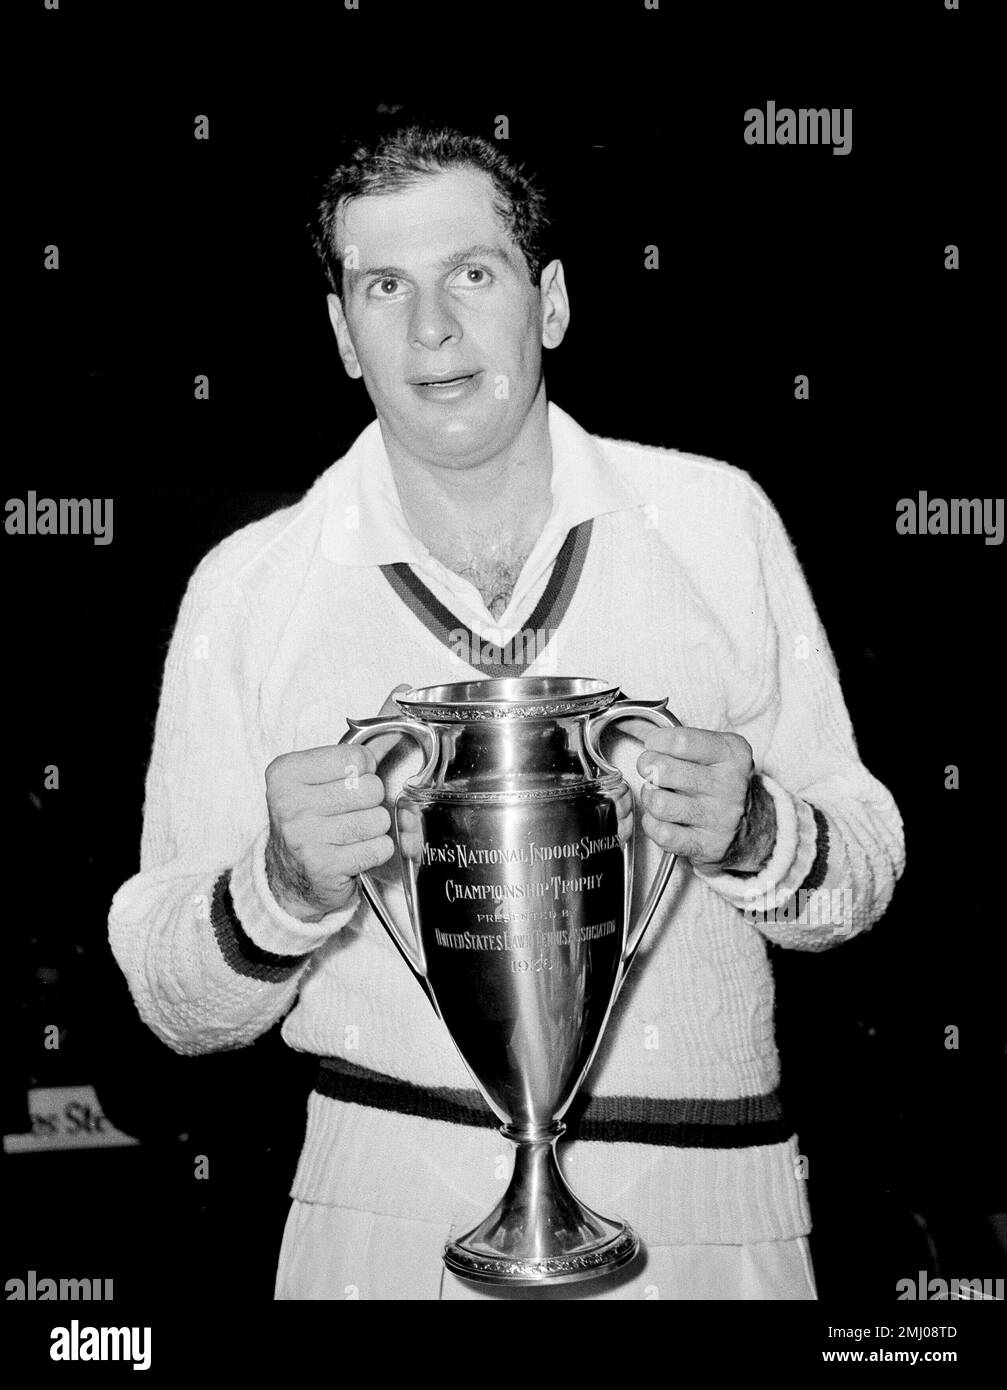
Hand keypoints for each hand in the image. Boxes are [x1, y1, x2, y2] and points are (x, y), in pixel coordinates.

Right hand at [264, 687, 407, 922]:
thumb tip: (404, 689)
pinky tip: (353, 853)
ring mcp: (303, 836)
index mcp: (287, 771)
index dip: (364, 771)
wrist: (290, 877)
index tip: (347, 782)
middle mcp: (288, 802)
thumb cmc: (316, 816)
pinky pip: (379, 848)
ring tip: (351, 834)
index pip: (358, 757)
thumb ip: (369, 731)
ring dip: (375, 829)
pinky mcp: (322, 866)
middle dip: (372, 803)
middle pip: (371, 790)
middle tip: (350, 813)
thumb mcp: (331, 770)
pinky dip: (375, 852)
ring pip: (379, 821)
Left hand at [635, 726, 774, 872]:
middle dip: (647, 766)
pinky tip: (662, 818)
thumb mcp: (709, 750)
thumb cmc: (719, 782)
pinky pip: (662, 833)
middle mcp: (729, 785)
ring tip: (657, 794)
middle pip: (664, 770)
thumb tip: (629, 722)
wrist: (750, 826)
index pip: (681, 741)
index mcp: (732, 754)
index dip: (657, 741)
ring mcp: (719, 818)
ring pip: (659, 802)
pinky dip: (653, 824)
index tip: (654, 743)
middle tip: (651, 770)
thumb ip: (670, 735)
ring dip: (649, 797)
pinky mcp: (707, 845)